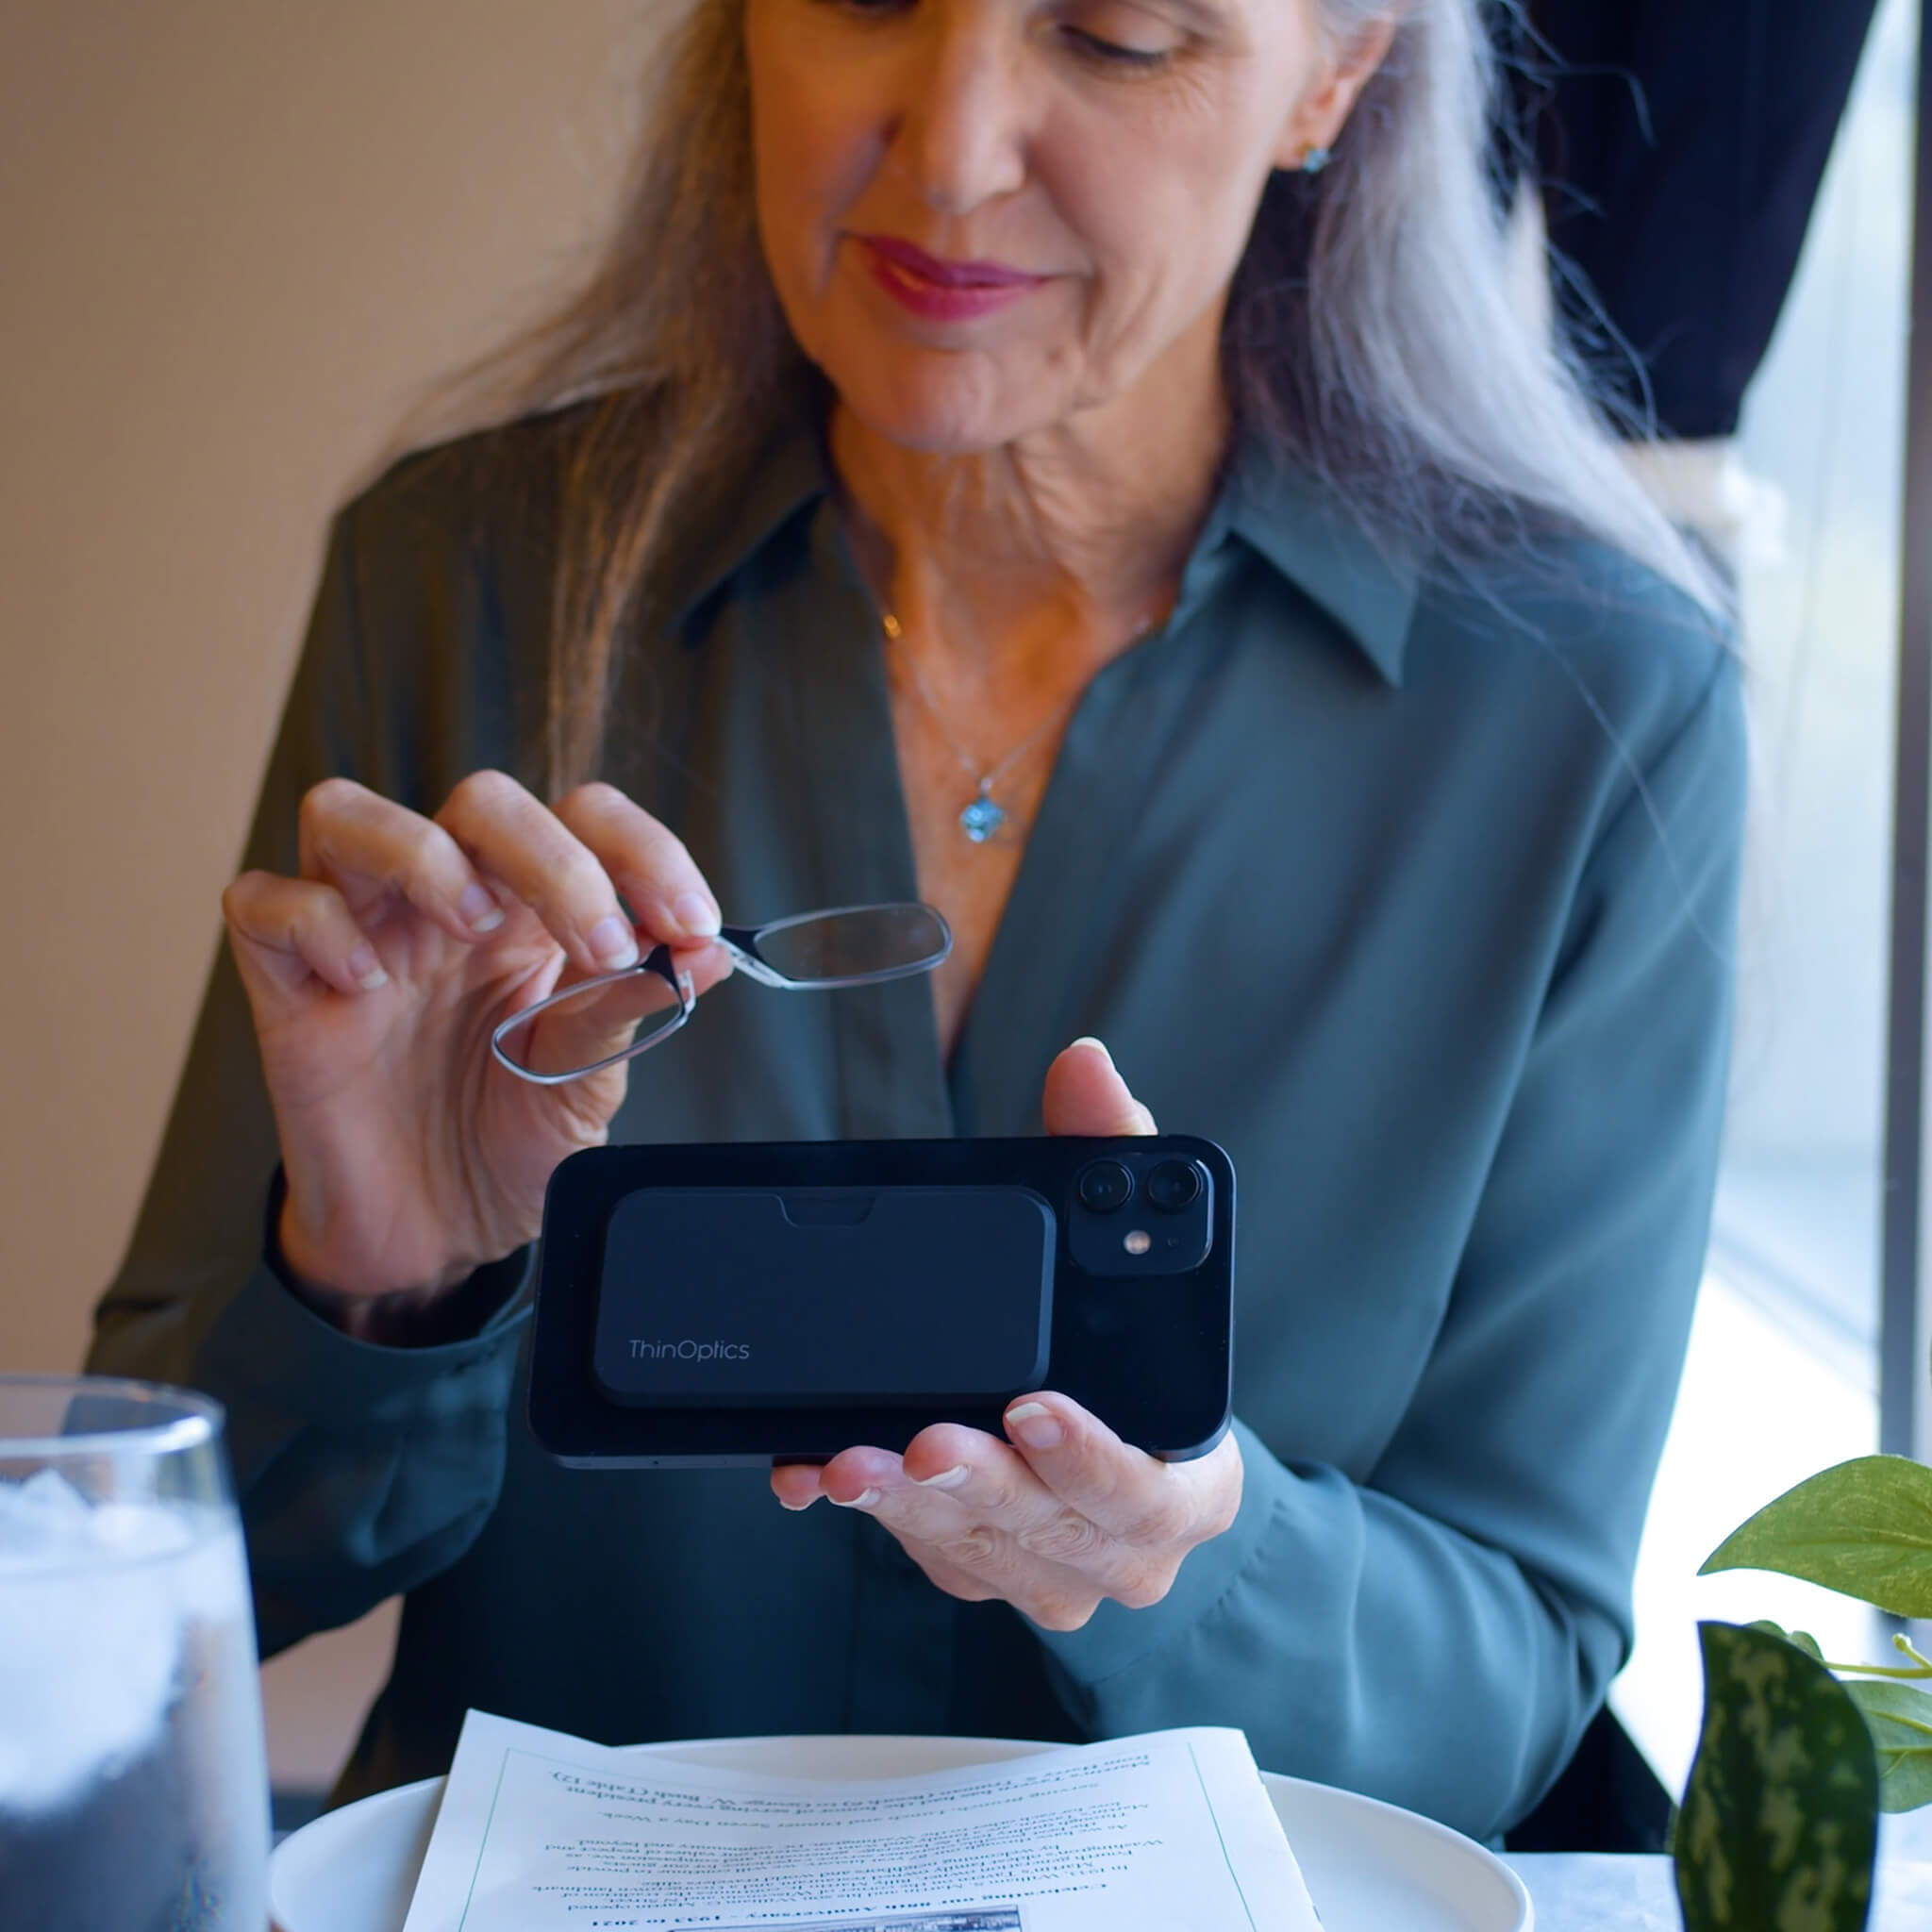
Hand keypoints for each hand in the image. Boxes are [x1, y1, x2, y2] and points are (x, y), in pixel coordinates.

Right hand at [222, 774, 733, 1302]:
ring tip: (469, 929)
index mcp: (533, 912)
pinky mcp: (286, 985)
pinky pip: (264, 901)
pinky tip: (365, 989)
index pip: (583, 817)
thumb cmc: (507, 1147)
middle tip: (601, 946)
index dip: (642, 851)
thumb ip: (628, 1006)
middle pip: (481, 801)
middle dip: (553, 858)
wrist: (434, 1242)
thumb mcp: (585, 1083)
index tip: (689, 924)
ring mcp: (362, 934)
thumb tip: (706, 952)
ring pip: (347, 813)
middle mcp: (448, 905)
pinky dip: (315, 926)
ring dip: (421, 856)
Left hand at [768, 1039, 1243, 1628]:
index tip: (1029, 1406)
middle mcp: (1123, 1551)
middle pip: (1045, 1527)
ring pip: (974, 1547)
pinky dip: (869, 1513)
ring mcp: (1046, 1573)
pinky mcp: (979, 1569)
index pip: (1144, 1487)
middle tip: (917, 1440)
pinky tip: (816, 1471)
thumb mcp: (1134, 1240)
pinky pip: (921, 1549)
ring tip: (844, 1458)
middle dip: (974, 1482)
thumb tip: (1086, 1065)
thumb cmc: (1140, 1348)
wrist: (1137, 1451)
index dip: (1087, 1456)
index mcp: (1187, 1488)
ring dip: (904, 1504)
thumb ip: (1113, 1154)